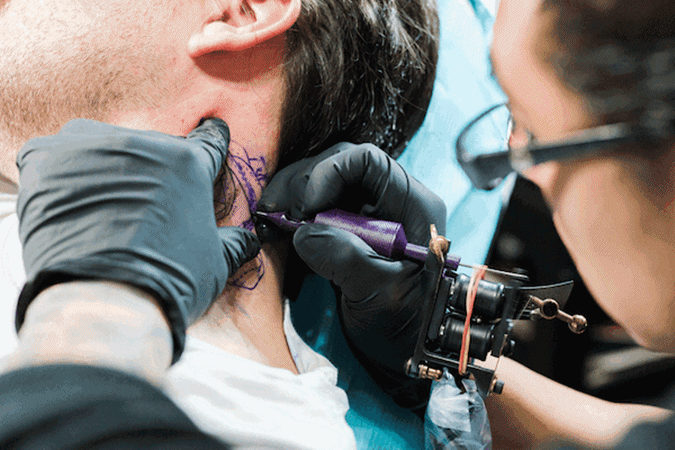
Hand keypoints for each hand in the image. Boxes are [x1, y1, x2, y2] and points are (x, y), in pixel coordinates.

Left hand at [16, 118, 260, 362]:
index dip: (213, 139)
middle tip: (151, 203)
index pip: (207, 142)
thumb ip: (235, 242)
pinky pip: (57, 154)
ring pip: (106, 146)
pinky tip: (71, 199)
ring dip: (110, 168)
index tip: (212, 130)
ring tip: (108, 205)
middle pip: (154, 147)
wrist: (102, 302)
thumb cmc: (167, 282)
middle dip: (156, 170)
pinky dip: (64, 172)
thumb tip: (250, 240)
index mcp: (188, 163)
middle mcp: (140, 145)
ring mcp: (90, 148)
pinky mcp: (46, 162)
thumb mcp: (215, 263)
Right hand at [258, 142, 446, 408]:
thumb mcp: (380, 292)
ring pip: (323, 186)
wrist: (404, 355)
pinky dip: (293, 216)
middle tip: (272, 209)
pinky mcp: (346, 234)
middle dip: (302, 182)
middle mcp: (389, 202)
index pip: (367, 162)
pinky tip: (277, 228)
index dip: (329, 172)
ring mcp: (366, 217)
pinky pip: (315, 211)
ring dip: (292, 197)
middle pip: (339, 167)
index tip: (303, 205)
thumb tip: (302, 233)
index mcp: (411, 206)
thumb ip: (345, 257)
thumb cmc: (406, 326)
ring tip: (269, 217)